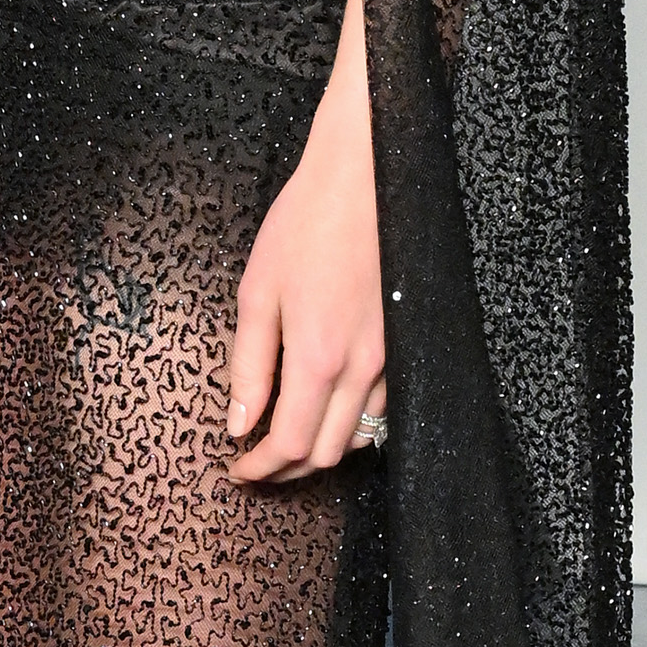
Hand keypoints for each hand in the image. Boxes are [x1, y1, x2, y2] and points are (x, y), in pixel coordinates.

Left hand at [225, 0, 385, 481]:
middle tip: (257, 460)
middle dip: (289, 468)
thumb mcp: (257, 292)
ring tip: (288, 437)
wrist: (368, 176)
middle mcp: (362, 368)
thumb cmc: (307, 223)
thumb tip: (239, 424)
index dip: (261, 469)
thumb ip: (248, 365)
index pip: (291, 445)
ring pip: (363, 436)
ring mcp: (393, 358)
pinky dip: (355, 423)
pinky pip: (385, 406)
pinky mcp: (408, 342)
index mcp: (318, 357)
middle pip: (329, 453)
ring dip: (323, 448)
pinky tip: (330, 407)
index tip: (239, 470)